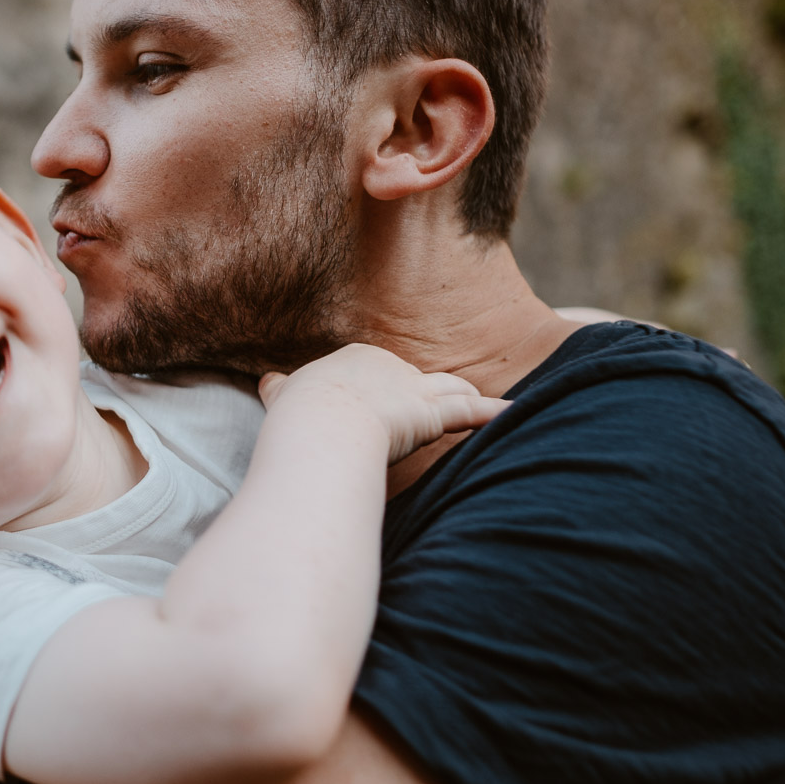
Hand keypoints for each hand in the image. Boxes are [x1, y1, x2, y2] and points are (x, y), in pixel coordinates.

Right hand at [257, 344, 507, 465]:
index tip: (377, 403)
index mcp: (352, 361)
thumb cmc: (299, 415)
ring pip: (447, 388)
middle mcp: (386, 366)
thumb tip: (269, 382)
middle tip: (433, 401)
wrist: (320, 422)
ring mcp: (412, 388)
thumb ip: (280, 390)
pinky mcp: (431, 413)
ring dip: (465, 395)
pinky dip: (494, 412)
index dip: (378, 389)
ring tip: (484, 401)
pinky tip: (515, 412)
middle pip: (413, 378)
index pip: (373, 372)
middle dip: (424, 390)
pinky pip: (470, 412)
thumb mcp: (283, 396)